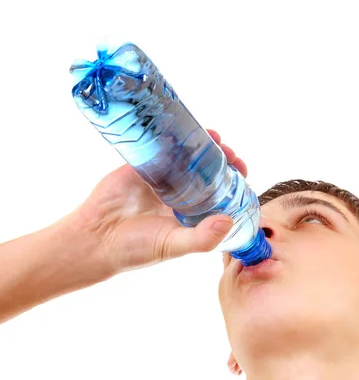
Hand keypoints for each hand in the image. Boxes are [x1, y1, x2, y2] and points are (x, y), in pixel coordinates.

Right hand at [73, 129, 247, 274]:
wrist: (95, 238)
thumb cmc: (135, 249)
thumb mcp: (173, 246)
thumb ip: (201, 238)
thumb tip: (228, 221)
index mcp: (192, 215)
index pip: (220, 194)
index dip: (233, 182)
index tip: (241, 172)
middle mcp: (180, 195)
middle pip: (208, 171)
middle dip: (223, 160)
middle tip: (230, 154)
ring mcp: (162, 178)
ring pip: (188, 156)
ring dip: (204, 145)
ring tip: (215, 140)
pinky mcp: (143, 165)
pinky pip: (163, 146)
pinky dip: (176, 136)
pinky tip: (188, 130)